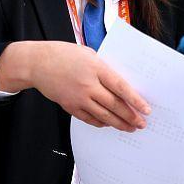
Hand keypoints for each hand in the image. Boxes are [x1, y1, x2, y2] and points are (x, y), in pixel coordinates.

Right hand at [0, 41, 149, 131]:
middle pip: (114, 105)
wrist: (36, 63)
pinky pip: (89, 119)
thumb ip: (104, 69)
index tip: (147, 110)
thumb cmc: (64, 55)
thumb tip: (121, 85)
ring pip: (103, 116)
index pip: (121, 87)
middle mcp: (88, 85)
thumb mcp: (89, 54)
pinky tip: (110, 124)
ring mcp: (78, 98)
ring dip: (119, 123)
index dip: (135, 100)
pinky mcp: (69, 106)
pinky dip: (101, 123)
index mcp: (96, 68)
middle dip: (130, 116)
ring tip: (130, 128)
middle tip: (142, 124)